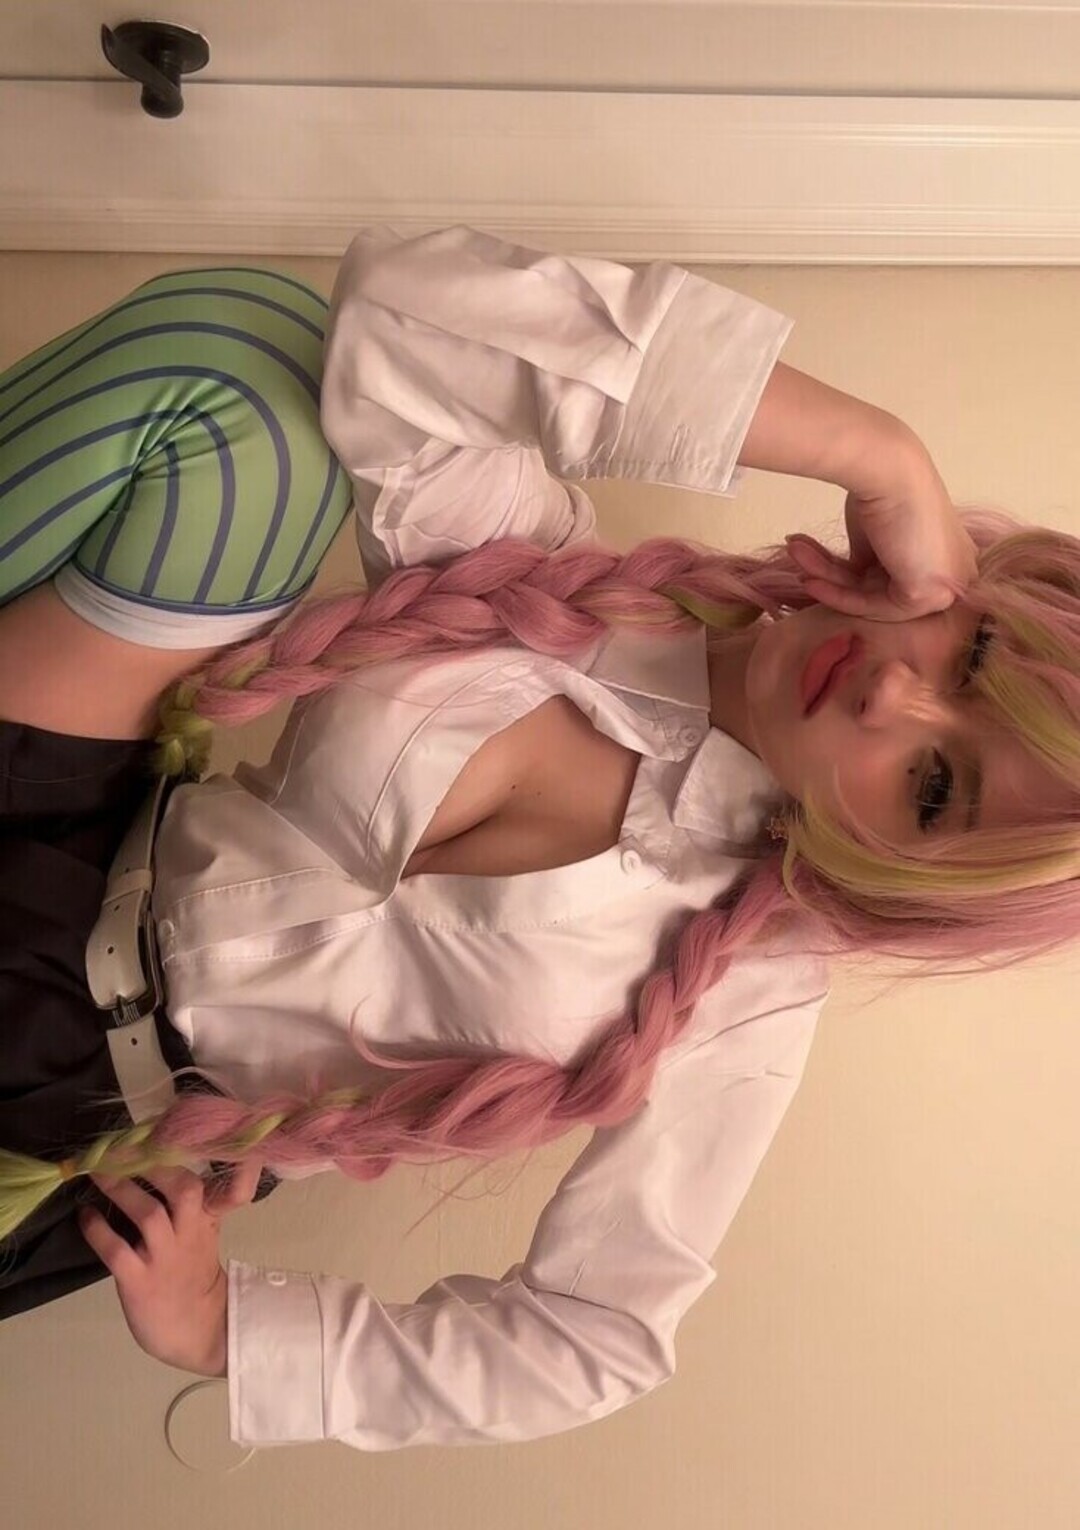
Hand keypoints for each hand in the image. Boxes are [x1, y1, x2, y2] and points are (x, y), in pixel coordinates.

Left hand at [78, 1160, 263, 1375]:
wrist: (197, 1330)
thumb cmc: (195, 1274)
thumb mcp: (205, 1231)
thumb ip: (195, 1199)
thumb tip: (164, 1159)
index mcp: (208, 1220)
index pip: (235, 1191)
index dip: (242, 1169)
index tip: (236, 1146)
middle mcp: (190, 1234)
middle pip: (184, 1190)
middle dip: (155, 1164)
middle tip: (123, 1146)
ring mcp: (165, 1259)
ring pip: (148, 1214)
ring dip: (121, 1189)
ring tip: (96, 1172)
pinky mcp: (139, 1282)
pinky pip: (116, 1250)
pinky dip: (97, 1230)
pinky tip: (85, 1215)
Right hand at [786, 450, 977, 621]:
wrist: (887, 470)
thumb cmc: (883, 488)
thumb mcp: (874, 536)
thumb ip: (869, 563)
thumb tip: (852, 580)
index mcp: (949, 554)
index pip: (895, 579)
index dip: (850, 577)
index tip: (814, 562)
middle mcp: (954, 572)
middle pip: (882, 590)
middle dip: (832, 574)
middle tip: (797, 557)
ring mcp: (945, 586)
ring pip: (873, 598)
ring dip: (826, 576)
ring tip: (794, 553)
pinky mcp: (926, 595)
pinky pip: (875, 607)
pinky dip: (838, 594)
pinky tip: (809, 577)